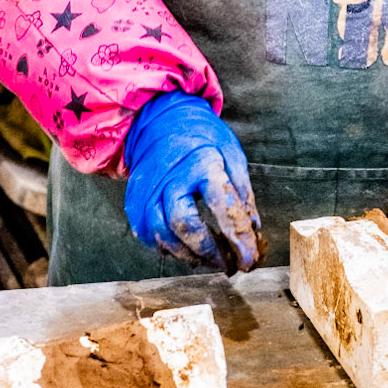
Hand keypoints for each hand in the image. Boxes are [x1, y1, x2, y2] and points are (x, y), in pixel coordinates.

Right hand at [123, 93, 261, 271]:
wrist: (158, 122)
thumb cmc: (200, 139)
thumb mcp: (231, 154)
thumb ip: (242, 192)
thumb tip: (252, 229)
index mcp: (201, 163)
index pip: (221, 204)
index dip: (237, 236)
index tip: (250, 259)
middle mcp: (169, 179)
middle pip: (184, 225)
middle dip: (209, 252)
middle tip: (230, 265)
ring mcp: (147, 193)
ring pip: (164, 237)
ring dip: (191, 256)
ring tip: (212, 259)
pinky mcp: (134, 205)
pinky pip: (151, 237)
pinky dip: (172, 249)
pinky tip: (189, 248)